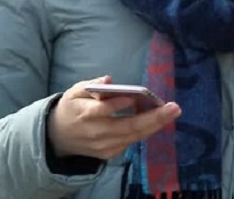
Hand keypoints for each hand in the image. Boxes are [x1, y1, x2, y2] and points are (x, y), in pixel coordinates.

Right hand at [47, 76, 180, 160]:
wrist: (59, 137)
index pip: (101, 111)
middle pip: (126, 127)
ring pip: (133, 136)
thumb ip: (91, 85)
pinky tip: (160, 119)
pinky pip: (131, 140)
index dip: (117, 105)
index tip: (134, 97)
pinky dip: (146, 130)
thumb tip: (108, 80)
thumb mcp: (75, 92)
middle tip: (174, 107)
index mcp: (84, 115)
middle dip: (153, 118)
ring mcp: (102, 146)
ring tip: (172, 112)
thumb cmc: (72, 108)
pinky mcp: (108, 154)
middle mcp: (95, 133)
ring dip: (155, 124)